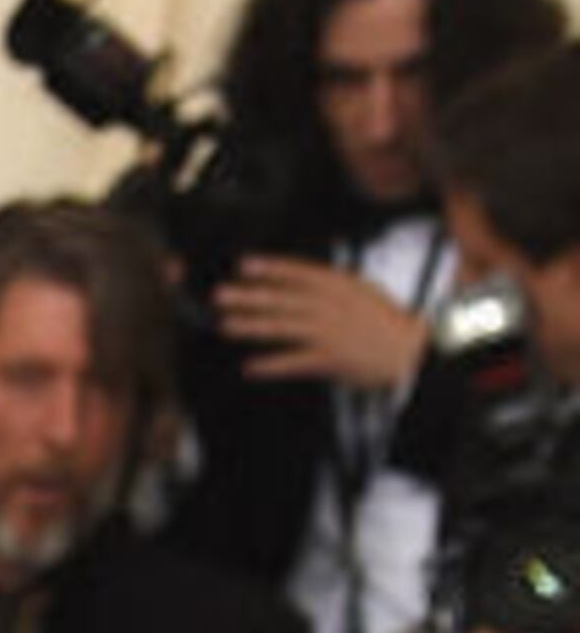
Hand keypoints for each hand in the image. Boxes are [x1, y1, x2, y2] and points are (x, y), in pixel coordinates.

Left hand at [211, 254, 428, 394]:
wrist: (410, 350)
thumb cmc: (382, 322)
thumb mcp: (359, 292)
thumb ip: (329, 289)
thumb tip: (300, 284)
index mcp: (340, 285)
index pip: (299, 273)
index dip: (270, 268)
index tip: (244, 265)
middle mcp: (332, 306)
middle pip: (283, 299)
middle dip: (250, 296)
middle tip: (221, 296)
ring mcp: (331, 332)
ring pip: (283, 328)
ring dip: (252, 327)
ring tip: (225, 326)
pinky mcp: (331, 359)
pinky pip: (294, 361)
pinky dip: (271, 365)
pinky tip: (250, 367)